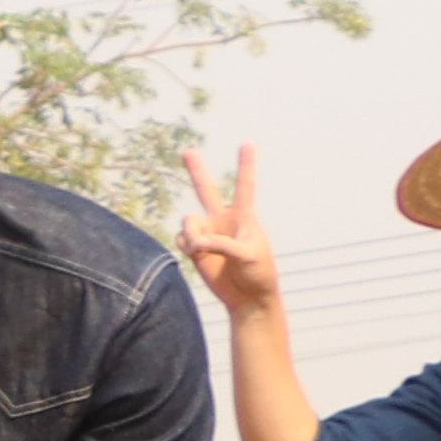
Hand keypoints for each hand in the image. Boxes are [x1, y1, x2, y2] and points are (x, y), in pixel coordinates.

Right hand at [172, 145, 279, 312]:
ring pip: (189, 221)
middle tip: (187, 151)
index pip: (245, 186)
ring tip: (202, 249)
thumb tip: (194, 241)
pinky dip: (187, 246)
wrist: (247, 297)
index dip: (246, 164)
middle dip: (196, 170)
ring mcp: (207, 233)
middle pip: (206, 189)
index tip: (248, 143)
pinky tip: (198, 255)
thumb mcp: (247, 254)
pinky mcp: (195, 249)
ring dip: (193, 234)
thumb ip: (221, 243)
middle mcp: (223, 220)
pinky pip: (182, 239)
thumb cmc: (258, 272)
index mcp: (244, 217)